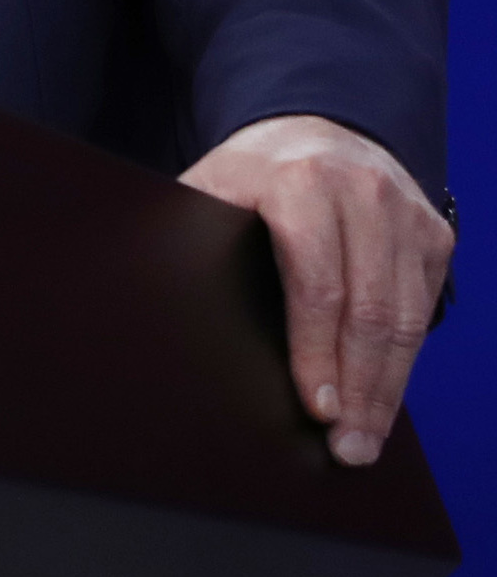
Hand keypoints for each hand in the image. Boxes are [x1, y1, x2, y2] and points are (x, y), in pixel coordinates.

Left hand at [181, 114, 452, 466]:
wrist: (316, 129)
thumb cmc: (250, 172)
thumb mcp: (211, 187)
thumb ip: (190, 233)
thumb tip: (142, 294)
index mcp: (299, 182)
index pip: (316, 283)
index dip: (316, 351)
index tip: (316, 407)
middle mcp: (364, 194)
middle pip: (370, 310)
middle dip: (360, 388)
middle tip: (347, 447)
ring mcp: (407, 214)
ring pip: (405, 318)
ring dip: (388, 388)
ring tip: (367, 439)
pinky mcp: (433, 235)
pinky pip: (423, 310)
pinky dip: (405, 360)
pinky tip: (384, 397)